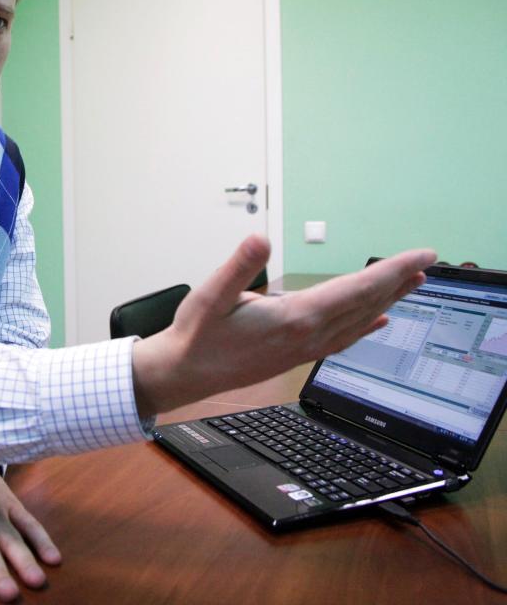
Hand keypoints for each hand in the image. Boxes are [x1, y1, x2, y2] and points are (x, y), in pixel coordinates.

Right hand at [132, 234, 435, 414]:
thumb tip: (260, 239)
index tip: (420, 256)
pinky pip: (343, 339)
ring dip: (388, 300)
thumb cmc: (196, 334)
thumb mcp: (210, 294)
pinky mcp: (296, 356)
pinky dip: (366, 327)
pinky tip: (378, 321)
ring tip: (412, 283)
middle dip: (398, 281)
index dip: (390, 270)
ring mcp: (303, 350)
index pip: (355, 289)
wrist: (184, 374)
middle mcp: (307, 336)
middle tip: (428, 261)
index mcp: (294, 318)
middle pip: (365, 305)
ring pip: (358, 322)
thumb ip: (239, 267)